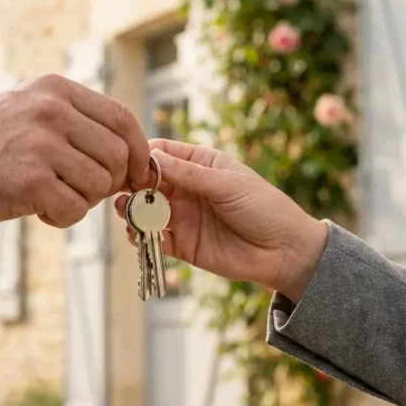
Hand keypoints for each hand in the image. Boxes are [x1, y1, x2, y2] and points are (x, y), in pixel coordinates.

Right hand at [0, 74, 148, 227]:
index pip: (122, 118)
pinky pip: (75, 210)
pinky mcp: (30, 181)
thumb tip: (133, 155)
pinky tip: (35, 209)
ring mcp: (41, 145)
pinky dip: (60, 218)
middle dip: (109, 182)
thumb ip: (75, 123)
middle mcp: (51, 110)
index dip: (138, 152)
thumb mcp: (26, 111)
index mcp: (55, 90)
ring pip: (99, 186)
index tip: (138, 175)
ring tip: (47, 196)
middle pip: (118, 156)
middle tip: (79, 191)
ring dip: (80, 201)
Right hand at [114, 139, 328, 299]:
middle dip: (132, 184)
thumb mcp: (228, 185)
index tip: (131, 162)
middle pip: (148, 181)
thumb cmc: (265, 208)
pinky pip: (154, 238)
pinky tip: (138, 234)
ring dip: (132, 210)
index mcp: (201, 165)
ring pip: (146, 210)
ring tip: (127, 211)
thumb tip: (152, 157)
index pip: (163, 153)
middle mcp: (187, 189)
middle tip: (120, 189)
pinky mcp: (182, 245)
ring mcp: (183, 217)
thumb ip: (190, 175)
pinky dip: (141, 236)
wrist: (285, 252)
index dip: (144, 156)